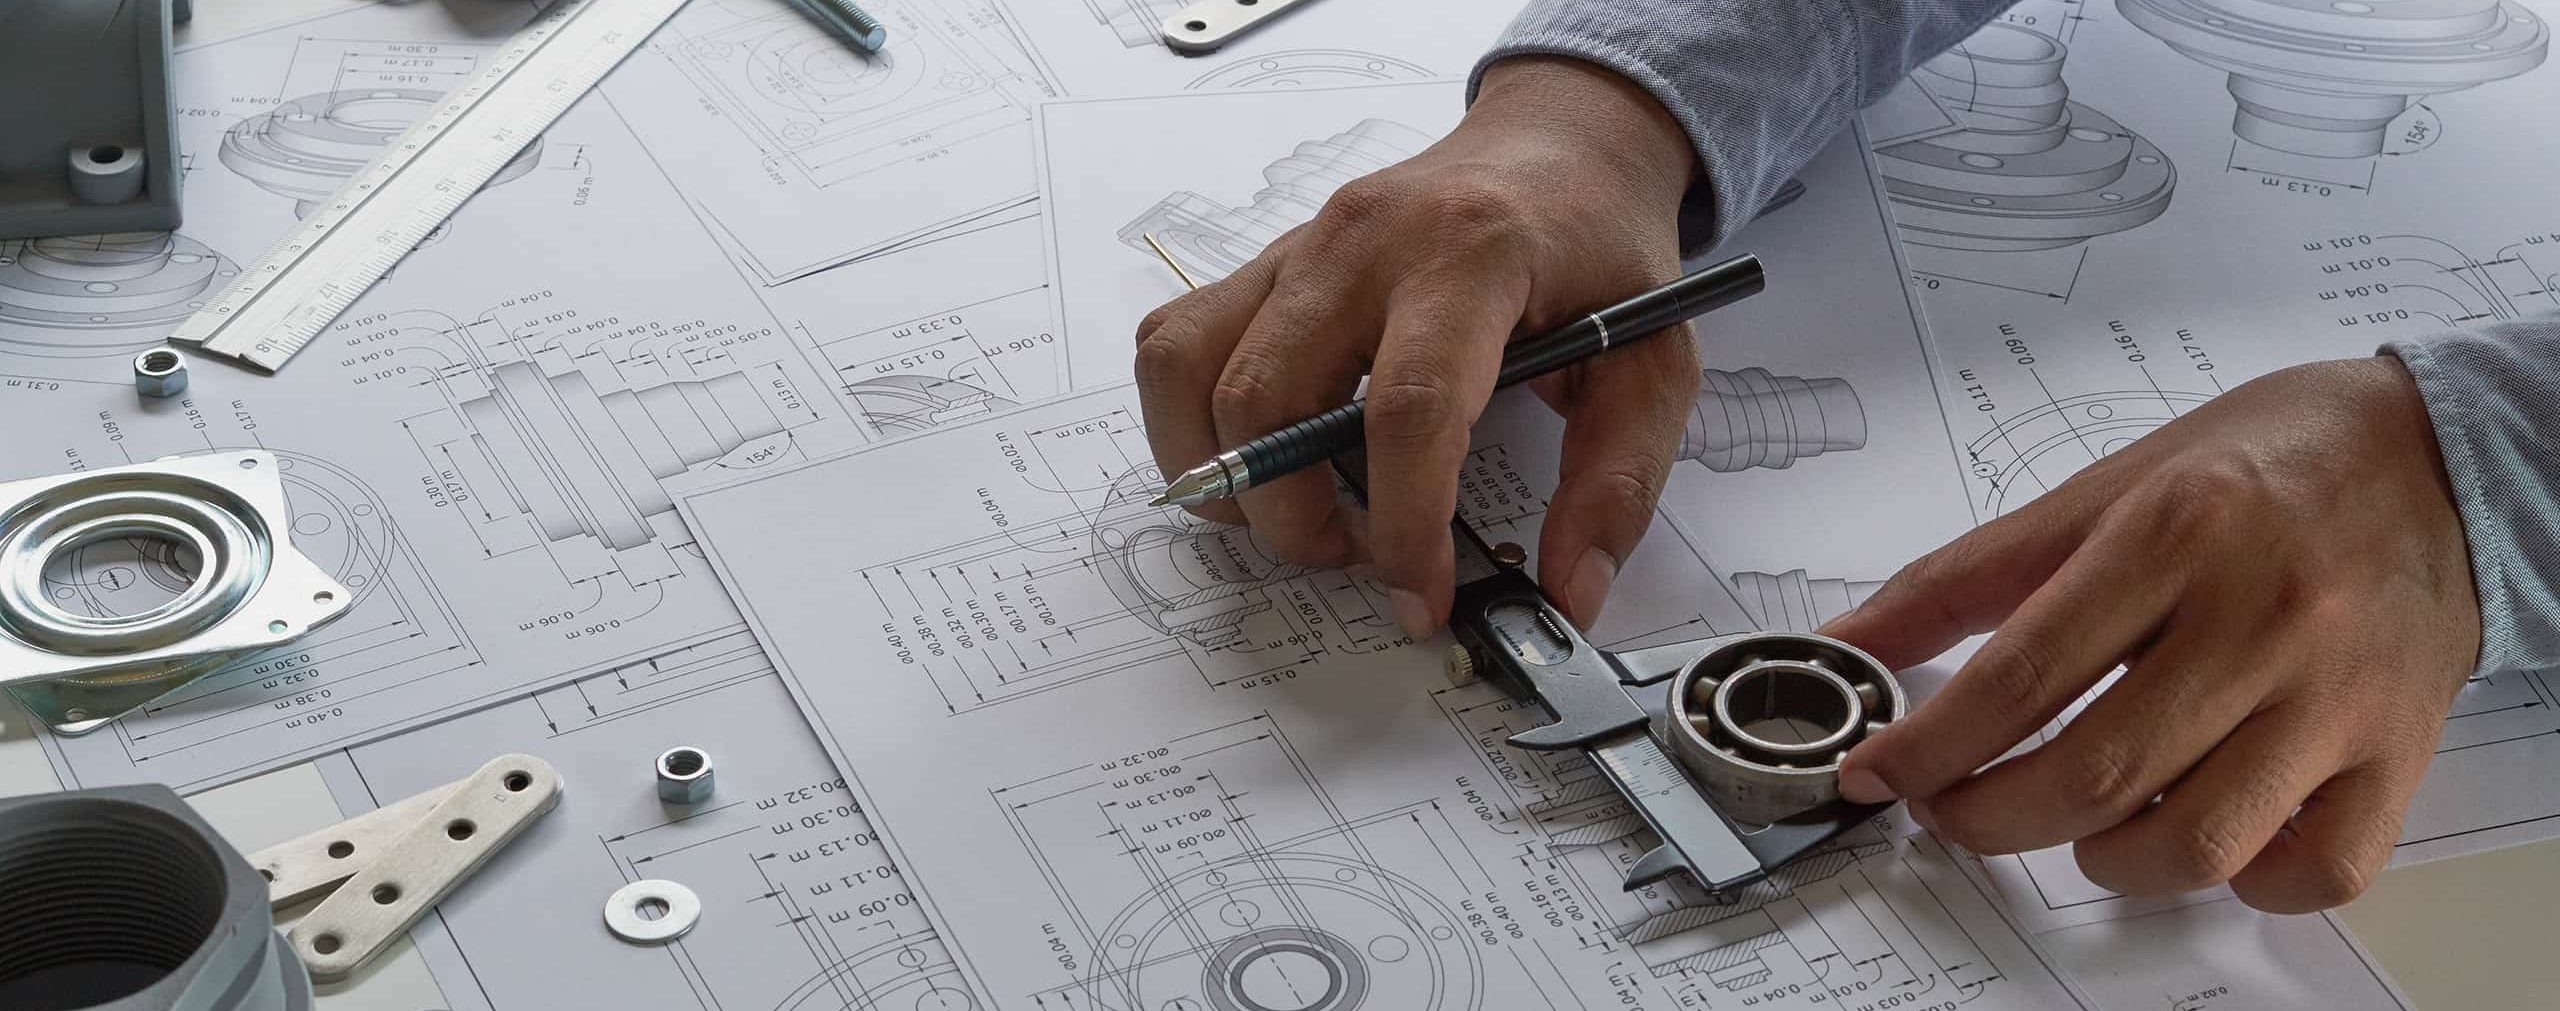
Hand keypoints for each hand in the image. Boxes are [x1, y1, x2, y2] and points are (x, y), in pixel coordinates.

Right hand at [1133, 57, 1699, 635]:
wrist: (1558, 148)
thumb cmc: (1601, 252)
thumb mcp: (1655, 361)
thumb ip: (1618, 483)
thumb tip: (1568, 595)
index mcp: (1472, 254)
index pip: (1407, 405)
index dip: (1404, 522)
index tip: (1422, 596)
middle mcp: (1364, 239)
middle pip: (1270, 399)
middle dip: (1296, 519)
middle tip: (1359, 557)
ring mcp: (1298, 245)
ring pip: (1191, 372)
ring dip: (1224, 478)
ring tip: (1297, 516)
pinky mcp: (1263, 262)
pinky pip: (1174, 344)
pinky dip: (1189, 421)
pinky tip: (1257, 458)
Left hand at [1823, 356, 2479, 912]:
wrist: (2436, 456)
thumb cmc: (2259, 468)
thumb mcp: (2101, 489)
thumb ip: (1967, 576)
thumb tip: (1853, 641)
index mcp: (2175, 533)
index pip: (2020, 676)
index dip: (1928, 745)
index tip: (1876, 772)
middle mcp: (2261, 617)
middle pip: (2094, 774)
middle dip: (1989, 816)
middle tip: (1952, 807)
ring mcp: (2337, 695)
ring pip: (2196, 842)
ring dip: (2103, 857)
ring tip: (2076, 819)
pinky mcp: (2399, 752)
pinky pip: (2314, 870)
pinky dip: (2243, 881)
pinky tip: (2196, 831)